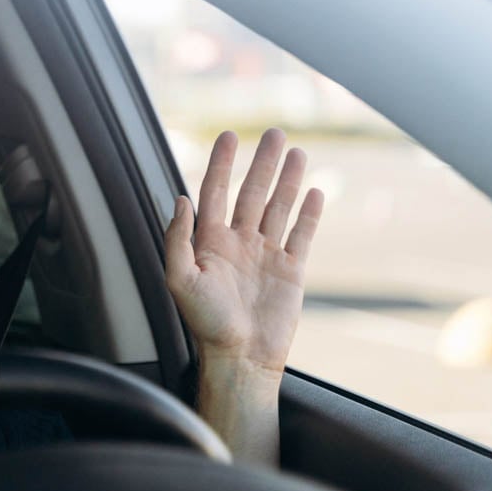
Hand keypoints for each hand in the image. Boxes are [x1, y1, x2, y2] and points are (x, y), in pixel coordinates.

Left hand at [164, 129, 323, 378]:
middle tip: (274, 133)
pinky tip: (314, 191)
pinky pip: (301, 235)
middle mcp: (238, 244)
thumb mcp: (179, 280)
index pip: (215, 192)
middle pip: (252, 193)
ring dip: (287, 180)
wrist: (242, 358)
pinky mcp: (290, 271)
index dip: (221, 164)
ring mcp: (266, 255)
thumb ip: (177, 238)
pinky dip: (308, 213)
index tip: (228, 136)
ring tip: (297, 151)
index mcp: (209, 243)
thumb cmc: (206, 324)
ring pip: (279, 208)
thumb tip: (181, 199)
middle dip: (262, 163)